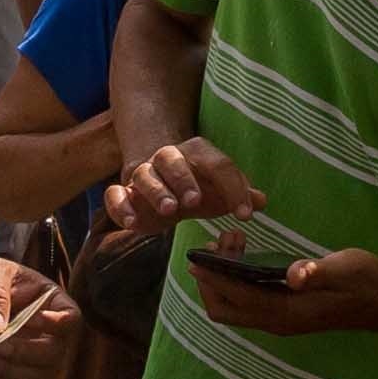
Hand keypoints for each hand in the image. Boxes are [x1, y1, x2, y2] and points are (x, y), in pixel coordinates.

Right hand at [115, 135, 265, 236]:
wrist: (161, 195)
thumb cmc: (195, 191)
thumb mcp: (219, 195)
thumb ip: (239, 196)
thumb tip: (262, 200)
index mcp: (196, 154)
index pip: (218, 164)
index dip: (234, 188)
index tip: (245, 215)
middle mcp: (167, 159)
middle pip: (172, 159)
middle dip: (184, 179)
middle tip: (194, 202)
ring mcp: (143, 174)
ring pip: (145, 174)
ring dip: (157, 191)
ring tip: (170, 210)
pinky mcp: (123, 193)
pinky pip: (115, 194)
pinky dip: (121, 206)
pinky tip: (132, 224)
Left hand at [185, 238, 377, 334]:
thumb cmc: (367, 282)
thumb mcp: (345, 270)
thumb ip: (319, 272)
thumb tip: (295, 274)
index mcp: (287, 312)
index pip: (238, 296)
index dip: (214, 278)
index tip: (196, 256)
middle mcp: (277, 321)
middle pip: (225, 310)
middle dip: (211, 281)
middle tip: (216, 244)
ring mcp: (280, 319)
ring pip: (233, 307)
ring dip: (222, 280)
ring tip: (231, 243)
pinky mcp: (284, 313)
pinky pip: (247, 302)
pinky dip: (235, 282)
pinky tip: (245, 256)